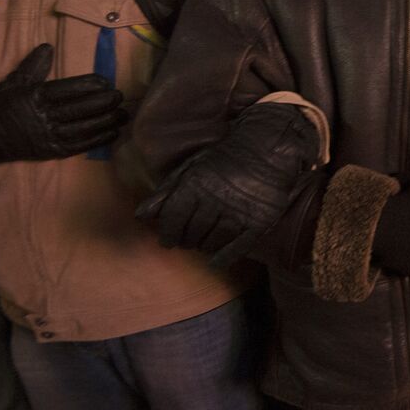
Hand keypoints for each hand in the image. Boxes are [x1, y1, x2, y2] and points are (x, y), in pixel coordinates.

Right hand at [0, 44, 125, 172]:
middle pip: (81, 109)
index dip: (91, 85)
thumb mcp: (13, 83)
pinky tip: (113, 133)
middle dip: (105, 102)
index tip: (106, 81)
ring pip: (85, 128)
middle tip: (120, 96)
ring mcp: (48, 136)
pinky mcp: (51, 152)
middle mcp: (43, 117)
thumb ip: (33, 66)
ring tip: (124, 114)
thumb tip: (48, 47)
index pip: (69, 89)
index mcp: (35, 97)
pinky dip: (99, 140)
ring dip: (107, 121)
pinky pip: (80, 146)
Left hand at [136, 103, 320, 266]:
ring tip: (202, 244)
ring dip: (203, 246)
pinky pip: (238, 247)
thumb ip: (167, 191)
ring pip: (213, 242)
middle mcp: (215, 202)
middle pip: (192, 233)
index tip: (167, 240)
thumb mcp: (192, 167)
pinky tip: (216, 262)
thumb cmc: (226, 157)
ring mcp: (238, 213)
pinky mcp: (258, 222)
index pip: (173, 220)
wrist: (268, 148)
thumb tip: (141, 215)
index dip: (167, 233)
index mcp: (195, 187)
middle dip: (185, 240)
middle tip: (187, 241)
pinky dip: (225, 257)